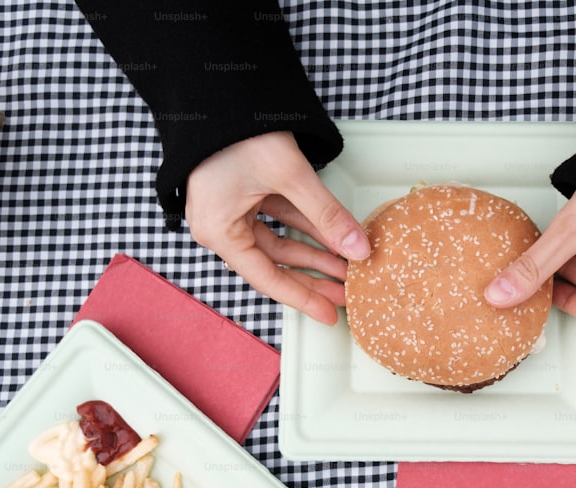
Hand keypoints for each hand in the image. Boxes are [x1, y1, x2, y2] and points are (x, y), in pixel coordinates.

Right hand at [185, 131, 369, 324]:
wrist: (218, 84)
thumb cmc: (236, 129)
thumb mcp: (289, 176)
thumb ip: (326, 215)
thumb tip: (358, 249)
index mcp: (219, 231)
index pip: (268, 278)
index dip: (302, 298)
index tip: (329, 314)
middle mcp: (221, 225)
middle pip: (274, 264)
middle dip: (314, 277)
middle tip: (346, 293)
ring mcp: (231, 208)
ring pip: (280, 241)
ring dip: (314, 252)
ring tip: (348, 266)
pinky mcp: (243, 192)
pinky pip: (279, 218)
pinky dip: (306, 226)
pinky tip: (333, 237)